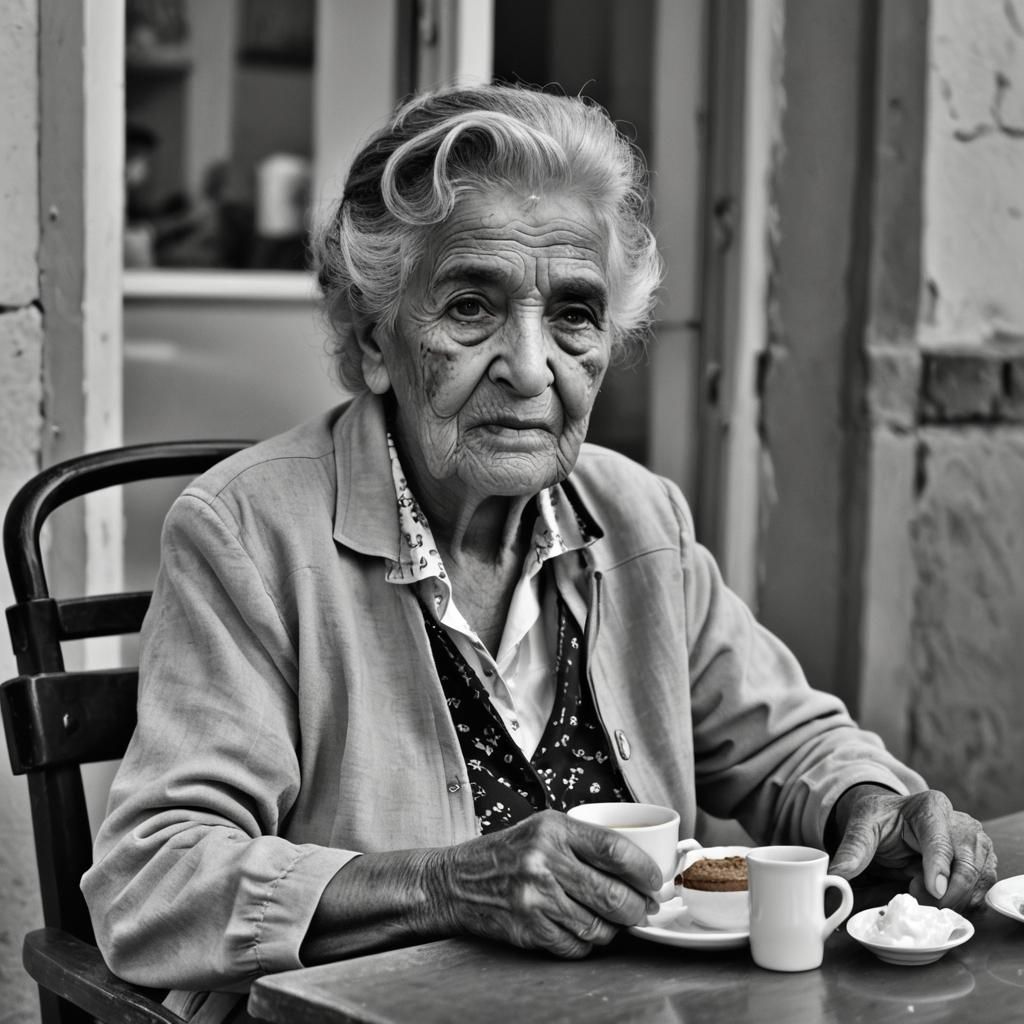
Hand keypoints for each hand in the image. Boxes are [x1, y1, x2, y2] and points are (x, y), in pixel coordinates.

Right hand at [427, 810, 662, 957]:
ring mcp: (535, 897)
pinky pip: (575, 946)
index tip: (654, 881)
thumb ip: (584, 841)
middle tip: (644, 909)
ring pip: (597, 926)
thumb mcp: (543, 829)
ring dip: (612, 929)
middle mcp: (544, 860)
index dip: (643, 870)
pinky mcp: (528, 928)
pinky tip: (582, 931)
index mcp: (553, 828)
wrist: (456, 881)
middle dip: (637, 908)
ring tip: (611, 921)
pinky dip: (586, 944)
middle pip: (612, 894)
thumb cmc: (507, 853)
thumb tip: (637, 868)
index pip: (614, 849)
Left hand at [828, 786, 996, 911]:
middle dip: (945, 893)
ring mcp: (977, 841)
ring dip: (955, 898)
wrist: (895, 820)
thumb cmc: (882, 820)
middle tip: (918, 899)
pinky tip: (941, 896)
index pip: (940, 841)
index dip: (937, 867)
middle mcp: (961, 822)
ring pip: (979, 880)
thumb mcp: (862, 826)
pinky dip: (966, 899)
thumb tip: (836, 876)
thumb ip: (853, 850)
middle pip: (966, 866)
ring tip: (923, 891)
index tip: (933, 890)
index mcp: (932, 806)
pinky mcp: (983, 859)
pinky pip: (984, 888)